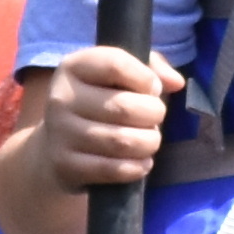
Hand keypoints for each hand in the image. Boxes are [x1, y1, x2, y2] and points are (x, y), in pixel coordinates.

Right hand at [31, 42, 170, 191]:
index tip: (152, 89)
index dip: (146, 78)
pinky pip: (113, 169)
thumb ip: (151, 68)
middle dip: (153, 115)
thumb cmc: (99, 102)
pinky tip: (141, 162)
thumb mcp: (120, 75)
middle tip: (154, 118)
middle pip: (124, 107)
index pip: (116, 64)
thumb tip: (175, 82)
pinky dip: (137, 167)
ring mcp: (60, 133)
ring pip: (122, 141)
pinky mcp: (65, 165)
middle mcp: (61, 98)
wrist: (57, 147)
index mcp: (74, 66)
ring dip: (148, 142)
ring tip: (149, 139)